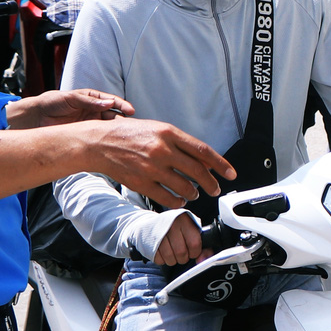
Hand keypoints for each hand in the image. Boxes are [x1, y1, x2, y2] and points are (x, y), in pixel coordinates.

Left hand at [8, 88, 132, 129]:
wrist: (37, 117)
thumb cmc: (52, 102)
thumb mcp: (71, 98)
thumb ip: (89, 101)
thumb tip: (108, 103)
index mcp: (93, 99)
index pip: (112, 101)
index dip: (122, 105)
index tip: (130, 110)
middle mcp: (94, 111)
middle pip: (113, 115)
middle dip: (123, 120)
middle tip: (130, 126)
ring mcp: (91, 124)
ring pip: (108, 128)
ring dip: (116, 131)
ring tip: (123, 135)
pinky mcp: (85, 135)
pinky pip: (98, 137)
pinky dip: (106, 140)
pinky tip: (111, 143)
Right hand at [83, 117, 233, 206]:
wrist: (99, 143)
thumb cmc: (129, 134)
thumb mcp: (157, 129)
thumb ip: (179, 143)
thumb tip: (203, 159)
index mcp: (168, 133)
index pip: (203, 151)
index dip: (221, 164)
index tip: (230, 174)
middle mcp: (162, 150)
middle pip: (197, 172)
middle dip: (211, 184)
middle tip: (215, 189)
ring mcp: (151, 168)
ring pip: (184, 187)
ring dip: (194, 193)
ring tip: (194, 193)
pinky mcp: (141, 183)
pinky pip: (167, 197)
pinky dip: (178, 201)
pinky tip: (180, 199)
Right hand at [152, 211, 207, 266]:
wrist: (150, 224)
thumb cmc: (175, 229)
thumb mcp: (191, 231)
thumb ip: (202, 245)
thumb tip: (202, 260)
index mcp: (184, 220)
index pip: (194, 243)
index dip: (195, 252)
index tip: (192, 251)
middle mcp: (171, 225)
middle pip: (182, 253)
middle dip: (183, 258)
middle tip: (181, 252)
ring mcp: (158, 234)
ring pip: (170, 258)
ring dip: (173, 260)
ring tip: (172, 252)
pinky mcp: (149, 242)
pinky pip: (159, 260)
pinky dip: (162, 260)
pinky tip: (163, 252)